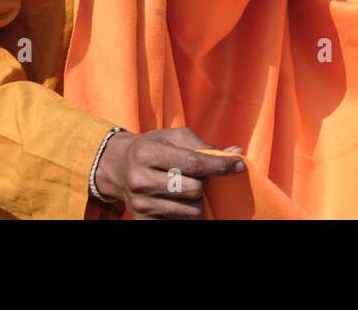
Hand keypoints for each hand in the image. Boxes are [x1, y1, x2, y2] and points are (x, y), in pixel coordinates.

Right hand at [94, 126, 242, 219]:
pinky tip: (178, 199)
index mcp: (148, 153)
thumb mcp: (175, 136)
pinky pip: (179, 222)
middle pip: (194, 189)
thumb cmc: (154, 146)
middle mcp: (140, 181)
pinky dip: (186, 212)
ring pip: (191, 211)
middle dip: (204, 182)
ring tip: (187, 187)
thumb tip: (236, 153)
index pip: (194, 163)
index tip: (238, 165)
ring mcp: (140, 205)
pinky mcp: (142, 221)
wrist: (118, 167)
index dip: (220, 165)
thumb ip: (205, 145)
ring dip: (197, 200)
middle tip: (199, 175)